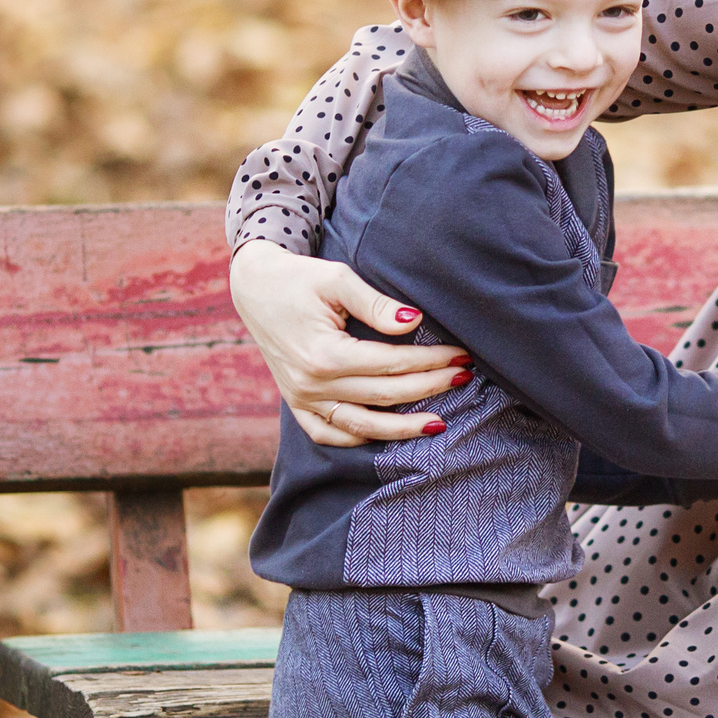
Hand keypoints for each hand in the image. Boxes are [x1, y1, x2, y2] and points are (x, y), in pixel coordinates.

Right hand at [229, 240, 466, 445]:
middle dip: (429, 388)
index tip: (460, 355)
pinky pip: (328, 434)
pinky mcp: (295, 403)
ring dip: (403, 428)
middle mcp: (311, 384)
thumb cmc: (299, 278)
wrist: (254, 287)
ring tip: (440, 423)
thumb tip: (415, 321)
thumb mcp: (337, 279)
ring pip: (361, 427)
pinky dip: (358, 440)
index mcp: (323, 354)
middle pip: (384, 396)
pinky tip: (388, 434)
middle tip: (463, 377)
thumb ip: (376, 304)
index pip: (391, 364)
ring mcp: (301, 398)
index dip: (430, 361)